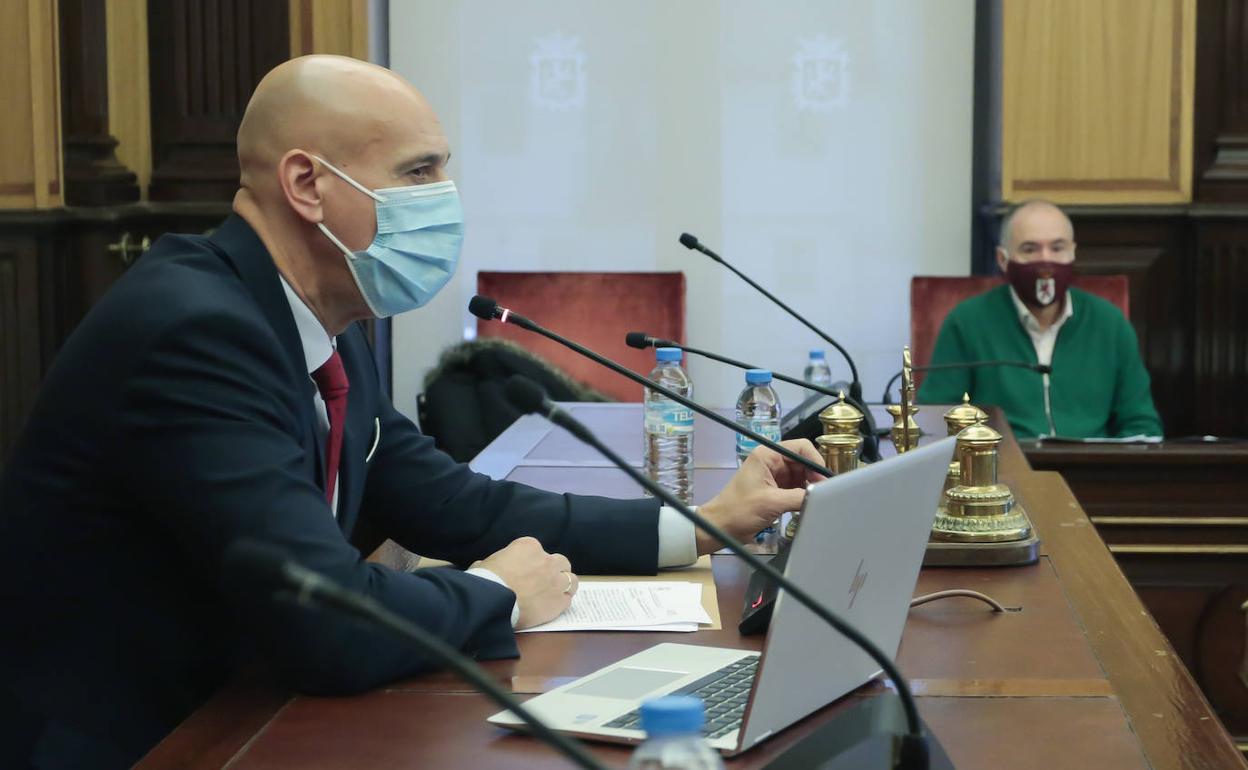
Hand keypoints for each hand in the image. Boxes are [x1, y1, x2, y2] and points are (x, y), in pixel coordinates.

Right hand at [471, 536, 578, 628]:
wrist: (493, 601)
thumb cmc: (485, 580)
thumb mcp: (485, 563)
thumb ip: (494, 563)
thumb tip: (484, 566)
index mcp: (528, 547)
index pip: (537, 551)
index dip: (533, 562)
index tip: (527, 571)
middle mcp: (546, 561)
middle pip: (561, 562)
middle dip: (555, 571)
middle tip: (544, 581)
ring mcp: (555, 581)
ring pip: (571, 580)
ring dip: (564, 585)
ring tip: (556, 593)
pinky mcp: (558, 602)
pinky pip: (567, 600)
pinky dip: (561, 602)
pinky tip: (553, 607)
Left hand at [694, 439, 825, 553]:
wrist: (720, 527)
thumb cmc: (740, 511)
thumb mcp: (772, 503)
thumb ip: (799, 496)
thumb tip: (821, 496)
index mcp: (767, 455)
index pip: (800, 447)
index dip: (816, 460)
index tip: (824, 479)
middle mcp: (771, 461)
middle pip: (803, 460)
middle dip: (814, 475)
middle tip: (823, 493)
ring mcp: (773, 475)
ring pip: (801, 474)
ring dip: (809, 486)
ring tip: (816, 499)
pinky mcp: (775, 489)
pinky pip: (795, 487)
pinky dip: (803, 494)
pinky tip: (807, 503)